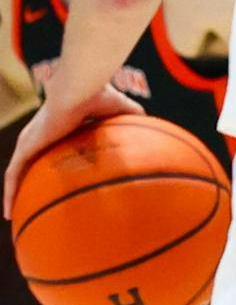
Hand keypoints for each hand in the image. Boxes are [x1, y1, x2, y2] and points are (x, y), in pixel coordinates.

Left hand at [3, 85, 142, 217]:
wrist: (82, 90)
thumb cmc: (101, 94)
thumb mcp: (122, 109)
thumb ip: (132, 118)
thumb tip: (152, 125)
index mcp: (58, 127)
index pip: (48, 149)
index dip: (49, 164)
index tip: (53, 179)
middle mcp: (38, 135)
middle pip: (27, 163)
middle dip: (24, 182)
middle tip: (26, 201)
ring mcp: (29, 141)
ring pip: (15, 172)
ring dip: (11, 192)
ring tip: (9, 214)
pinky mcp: (26, 147)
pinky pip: (13, 174)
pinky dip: (8, 192)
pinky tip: (7, 212)